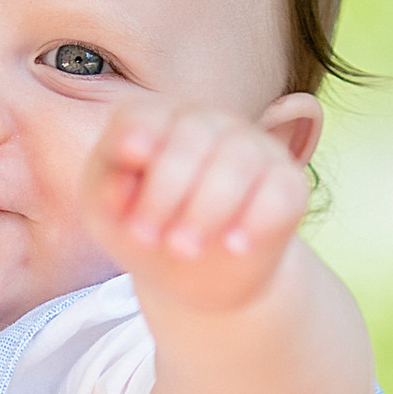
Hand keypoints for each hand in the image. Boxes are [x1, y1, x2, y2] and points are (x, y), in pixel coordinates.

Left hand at [83, 99, 313, 318]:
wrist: (198, 275)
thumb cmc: (146, 231)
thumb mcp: (107, 217)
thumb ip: (104, 191)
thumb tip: (119, 186)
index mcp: (157, 120)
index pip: (145, 118)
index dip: (134, 152)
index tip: (119, 200)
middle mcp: (209, 123)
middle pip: (191, 136)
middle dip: (166, 192)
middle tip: (151, 240)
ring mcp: (253, 148)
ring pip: (238, 160)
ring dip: (206, 209)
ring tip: (183, 250)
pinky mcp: (288, 184)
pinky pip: (280, 190)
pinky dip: (256, 219)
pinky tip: (234, 245)